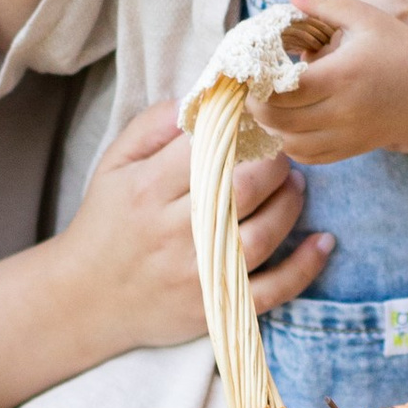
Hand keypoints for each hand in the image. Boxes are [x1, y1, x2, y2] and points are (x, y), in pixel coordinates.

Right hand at [59, 103, 333, 352]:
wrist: (84, 299)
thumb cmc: (105, 225)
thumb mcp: (112, 166)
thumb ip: (151, 126)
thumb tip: (199, 99)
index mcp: (147, 190)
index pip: (208, 150)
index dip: (243, 130)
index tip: (259, 121)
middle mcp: (174, 232)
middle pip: (242, 190)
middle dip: (274, 164)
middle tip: (282, 153)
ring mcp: (197, 274)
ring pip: (262, 236)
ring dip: (290, 204)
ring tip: (295, 186)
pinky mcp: (215, 307)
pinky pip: (271, 291)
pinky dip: (304, 268)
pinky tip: (323, 242)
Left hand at [249, 0, 407, 164]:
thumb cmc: (399, 45)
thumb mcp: (364, 17)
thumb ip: (323, 2)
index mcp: (341, 75)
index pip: (283, 90)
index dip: (259, 84)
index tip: (251, 71)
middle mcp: (343, 111)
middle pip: (280, 121)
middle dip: (257, 107)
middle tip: (252, 89)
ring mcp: (349, 134)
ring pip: (291, 144)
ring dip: (273, 128)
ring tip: (269, 106)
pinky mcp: (354, 148)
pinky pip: (311, 157)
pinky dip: (293, 145)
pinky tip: (291, 124)